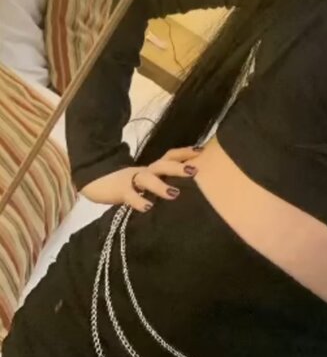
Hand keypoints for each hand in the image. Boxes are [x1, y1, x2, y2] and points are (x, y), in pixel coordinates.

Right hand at [80, 147, 201, 211]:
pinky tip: (147, 207)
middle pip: (163, 165)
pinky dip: (139, 201)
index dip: (185, 152)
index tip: (201, 150)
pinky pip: (130, 196)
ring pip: (147, 179)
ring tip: (174, 194)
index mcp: (152, 168)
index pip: (170, 156)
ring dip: (161, 185)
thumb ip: (161, 182)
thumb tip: (184, 189)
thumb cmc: (125, 182)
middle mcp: (145, 171)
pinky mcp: (120, 191)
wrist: (94, 180)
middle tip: (195, 170)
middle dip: (178, 167)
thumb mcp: (146, 180)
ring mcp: (132, 180)